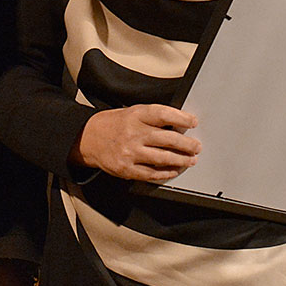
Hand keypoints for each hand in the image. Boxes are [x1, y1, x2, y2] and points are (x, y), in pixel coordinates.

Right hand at [74, 104, 200, 180]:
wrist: (88, 138)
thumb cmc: (114, 125)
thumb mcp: (132, 112)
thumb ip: (153, 118)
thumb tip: (179, 126)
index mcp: (135, 115)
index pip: (163, 115)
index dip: (182, 118)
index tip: (193, 122)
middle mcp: (133, 133)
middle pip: (167, 139)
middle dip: (187, 144)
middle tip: (196, 146)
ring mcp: (129, 152)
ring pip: (162, 158)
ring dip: (181, 160)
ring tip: (191, 160)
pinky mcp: (126, 168)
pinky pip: (151, 173)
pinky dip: (166, 173)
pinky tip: (174, 171)